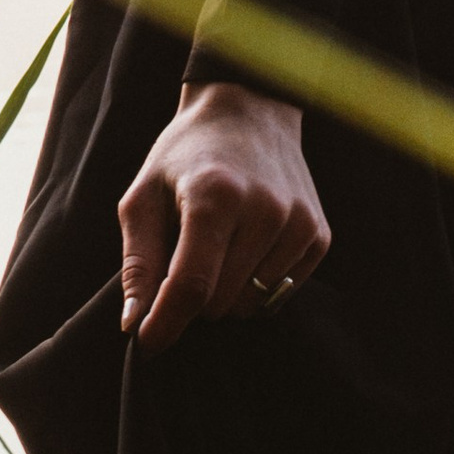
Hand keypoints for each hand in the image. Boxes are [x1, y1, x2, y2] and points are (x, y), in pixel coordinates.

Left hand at [117, 83, 330, 353]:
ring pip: (250, 305)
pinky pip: (279, 295)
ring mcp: (298, 223)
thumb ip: (138, 262)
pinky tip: (246, 248)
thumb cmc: (185, 155)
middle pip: (219, 302)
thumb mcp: (143, 196)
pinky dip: (255, 285)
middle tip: (184, 258)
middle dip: (192, 298)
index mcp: (216, 196)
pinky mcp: (318, 235)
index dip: (165, 323)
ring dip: (225, 293)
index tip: (147, 343)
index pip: (190, 286)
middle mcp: (266, 210)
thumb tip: (135, 324)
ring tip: (217, 248)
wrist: (249, 110)